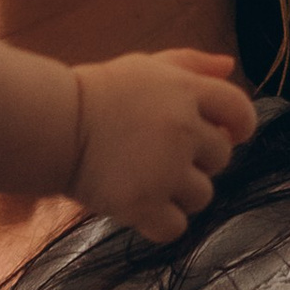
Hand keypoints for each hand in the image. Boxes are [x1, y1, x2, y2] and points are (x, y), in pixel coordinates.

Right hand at [67, 49, 256, 243]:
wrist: (49, 125)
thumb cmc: (96, 94)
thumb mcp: (144, 66)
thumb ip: (190, 63)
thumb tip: (231, 66)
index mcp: (185, 91)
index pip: (240, 110)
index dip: (239, 126)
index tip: (226, 134)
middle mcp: (182, 129)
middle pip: (221, 158)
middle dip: (197, 159)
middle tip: (158, 155)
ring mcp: (164, 169)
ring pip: (202, 195)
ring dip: (179, 193)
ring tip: (145, 180)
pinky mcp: (142, 204)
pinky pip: (175, 227)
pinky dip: (160, 222)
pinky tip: (139, 207)